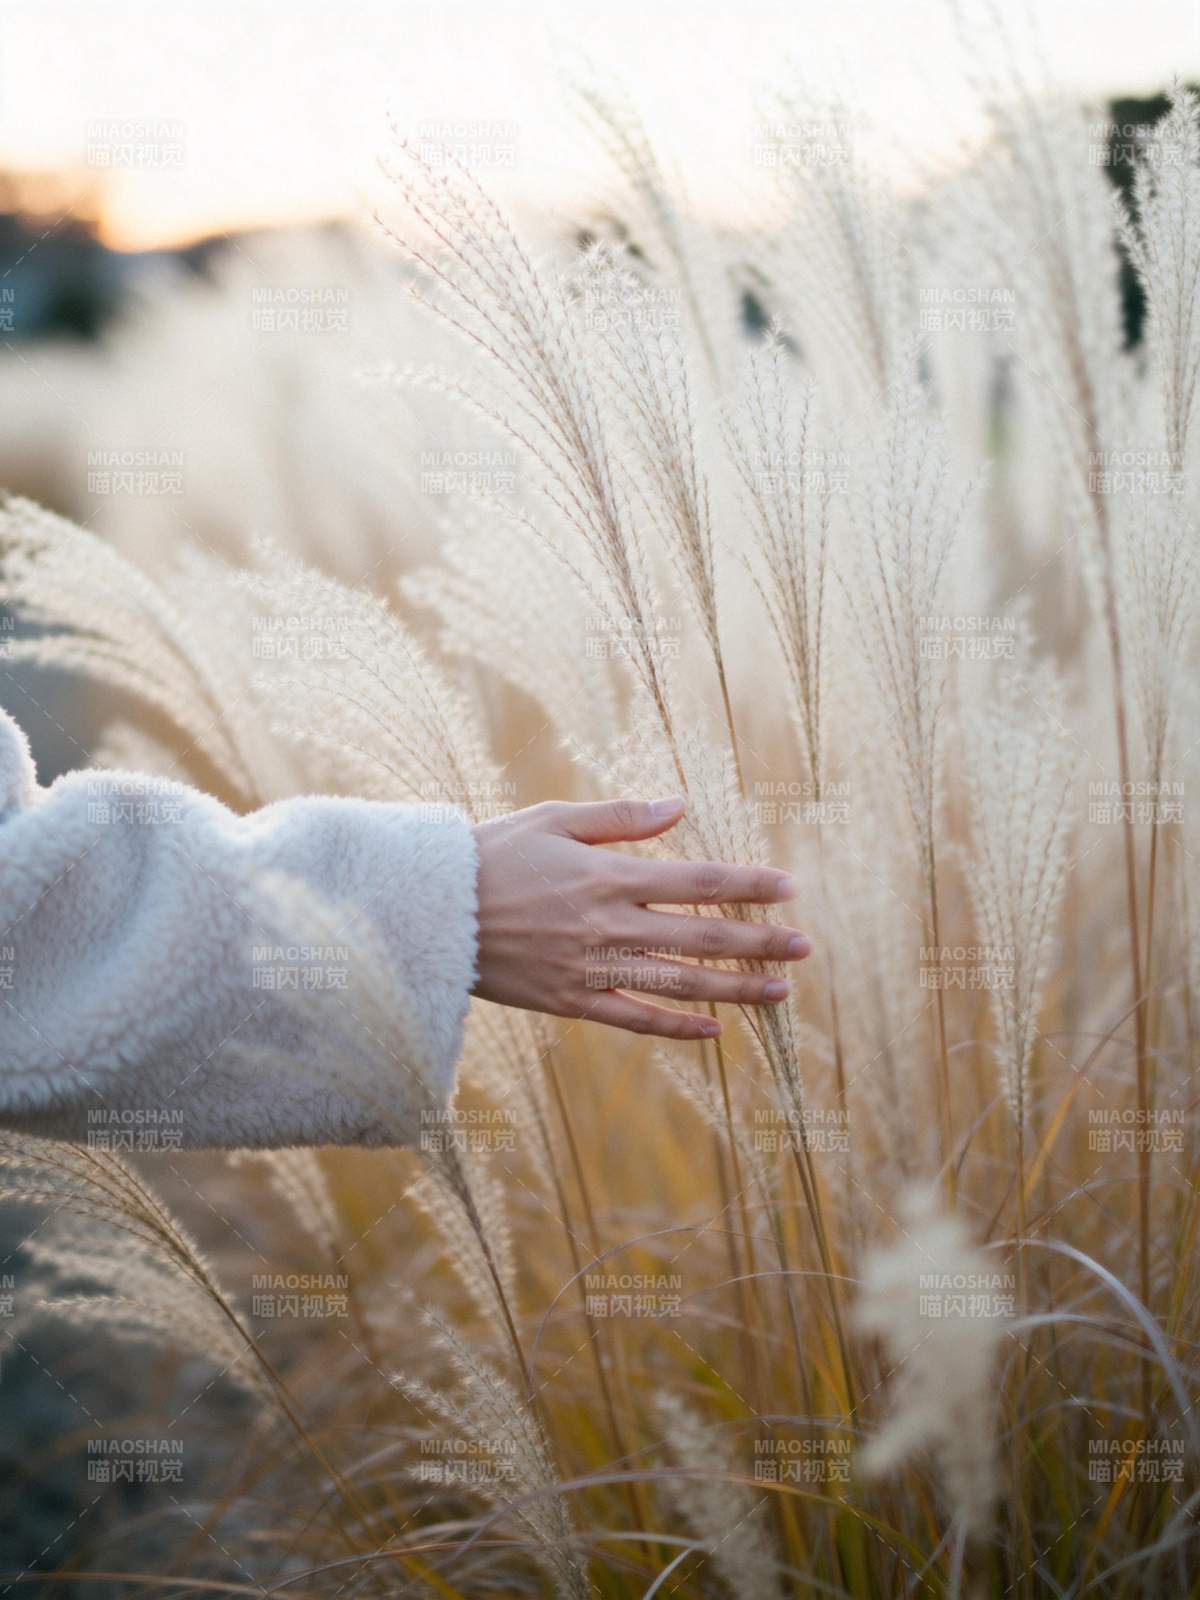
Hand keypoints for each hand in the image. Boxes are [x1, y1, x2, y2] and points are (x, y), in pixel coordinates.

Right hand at [470, 797, 810, 1040]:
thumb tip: (681, 804)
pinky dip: (676, 1026)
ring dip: (733, 988)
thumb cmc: (492, 853)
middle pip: (701, 936)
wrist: (431, 911)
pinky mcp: (571, 1001)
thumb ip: (622, 816)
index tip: (790, 888)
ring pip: (678, 982)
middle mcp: (609, 924)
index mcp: (609, 874)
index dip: (748, 884)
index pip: (697, 880)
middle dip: (758, 942)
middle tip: (804, 948)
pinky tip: (714, 1030)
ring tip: (779, 992)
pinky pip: (634, 1019)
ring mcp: (592, 968)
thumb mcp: (555, 818)